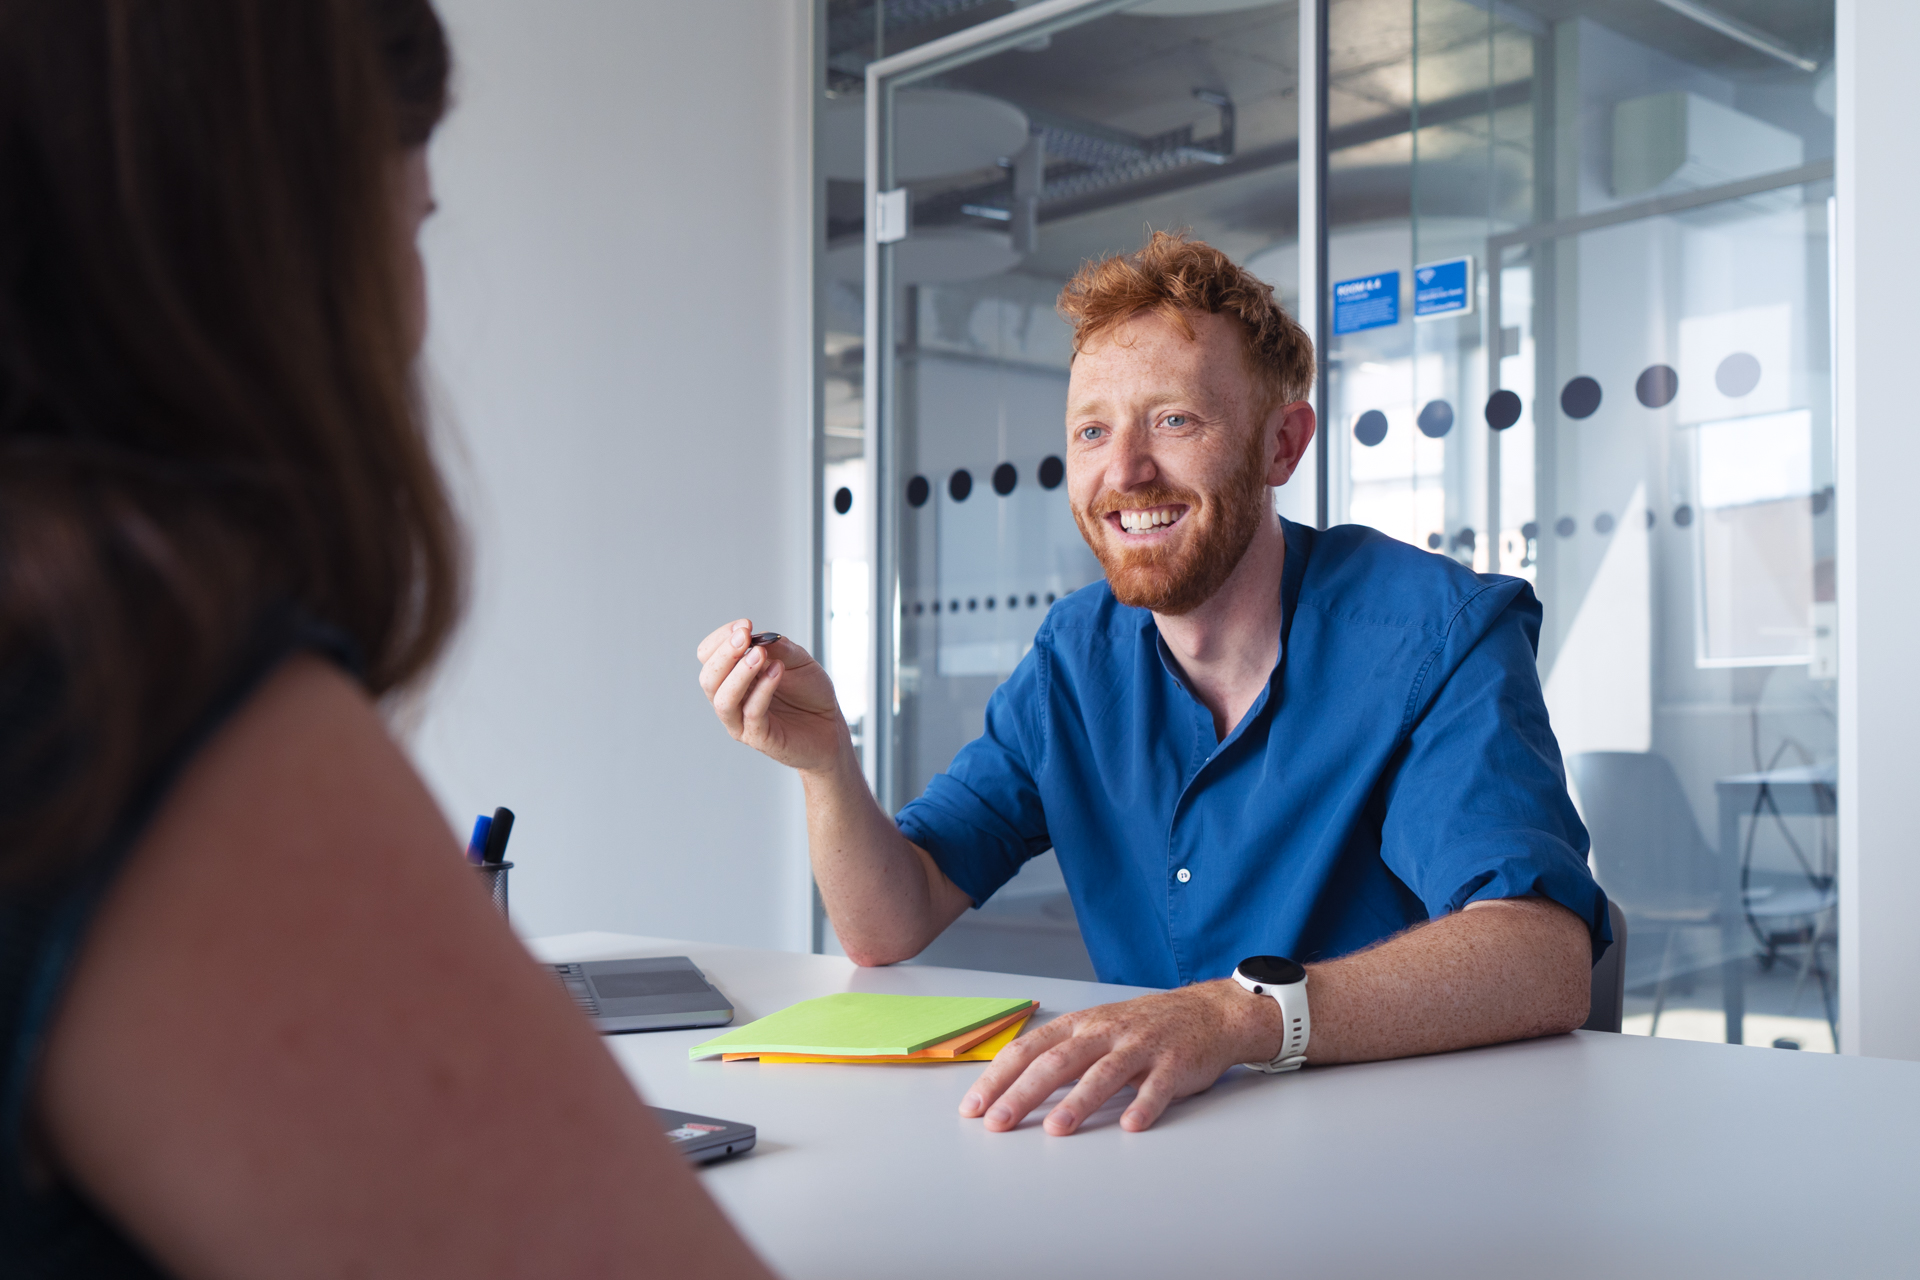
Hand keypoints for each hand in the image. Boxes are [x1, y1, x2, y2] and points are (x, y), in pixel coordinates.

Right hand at [695, 620, 847, 772]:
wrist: (831, 726)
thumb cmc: (809, 694)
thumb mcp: (798, 661)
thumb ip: (780, 648)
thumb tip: (760, 636)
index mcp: (734, 676)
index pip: (708, 655)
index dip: (721, 638)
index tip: (745, 625)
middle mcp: (732, 698)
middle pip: (708, 677)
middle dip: (724, 654)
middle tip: (744, 637)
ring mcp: (742, 721)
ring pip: (723, 699)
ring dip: (739, 673)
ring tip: (759, 655)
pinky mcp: (759, 738)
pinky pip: (752, 714)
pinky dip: (763, 690)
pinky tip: (777, 671)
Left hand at [958, 980, 1284, 1134]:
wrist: (1208, 1012)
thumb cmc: (1142, 1027)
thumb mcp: (1095, 1029)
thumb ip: (1059, 1053)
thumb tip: (1010, 1086)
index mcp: (1079, 1026)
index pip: (1028, 1050)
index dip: (998, 1077)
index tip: (974, 1107)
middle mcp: (1105, 1033)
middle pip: (1057, 1062)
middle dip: (1023, 1093)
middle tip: (998, 1123)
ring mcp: (1140, 1046)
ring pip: (1104, 1073)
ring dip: (1079, 1102)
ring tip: (1056, 1129)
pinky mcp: (1175, 1063)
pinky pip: (1158, 1086)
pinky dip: (1144, 1105)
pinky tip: (1130, 1126)